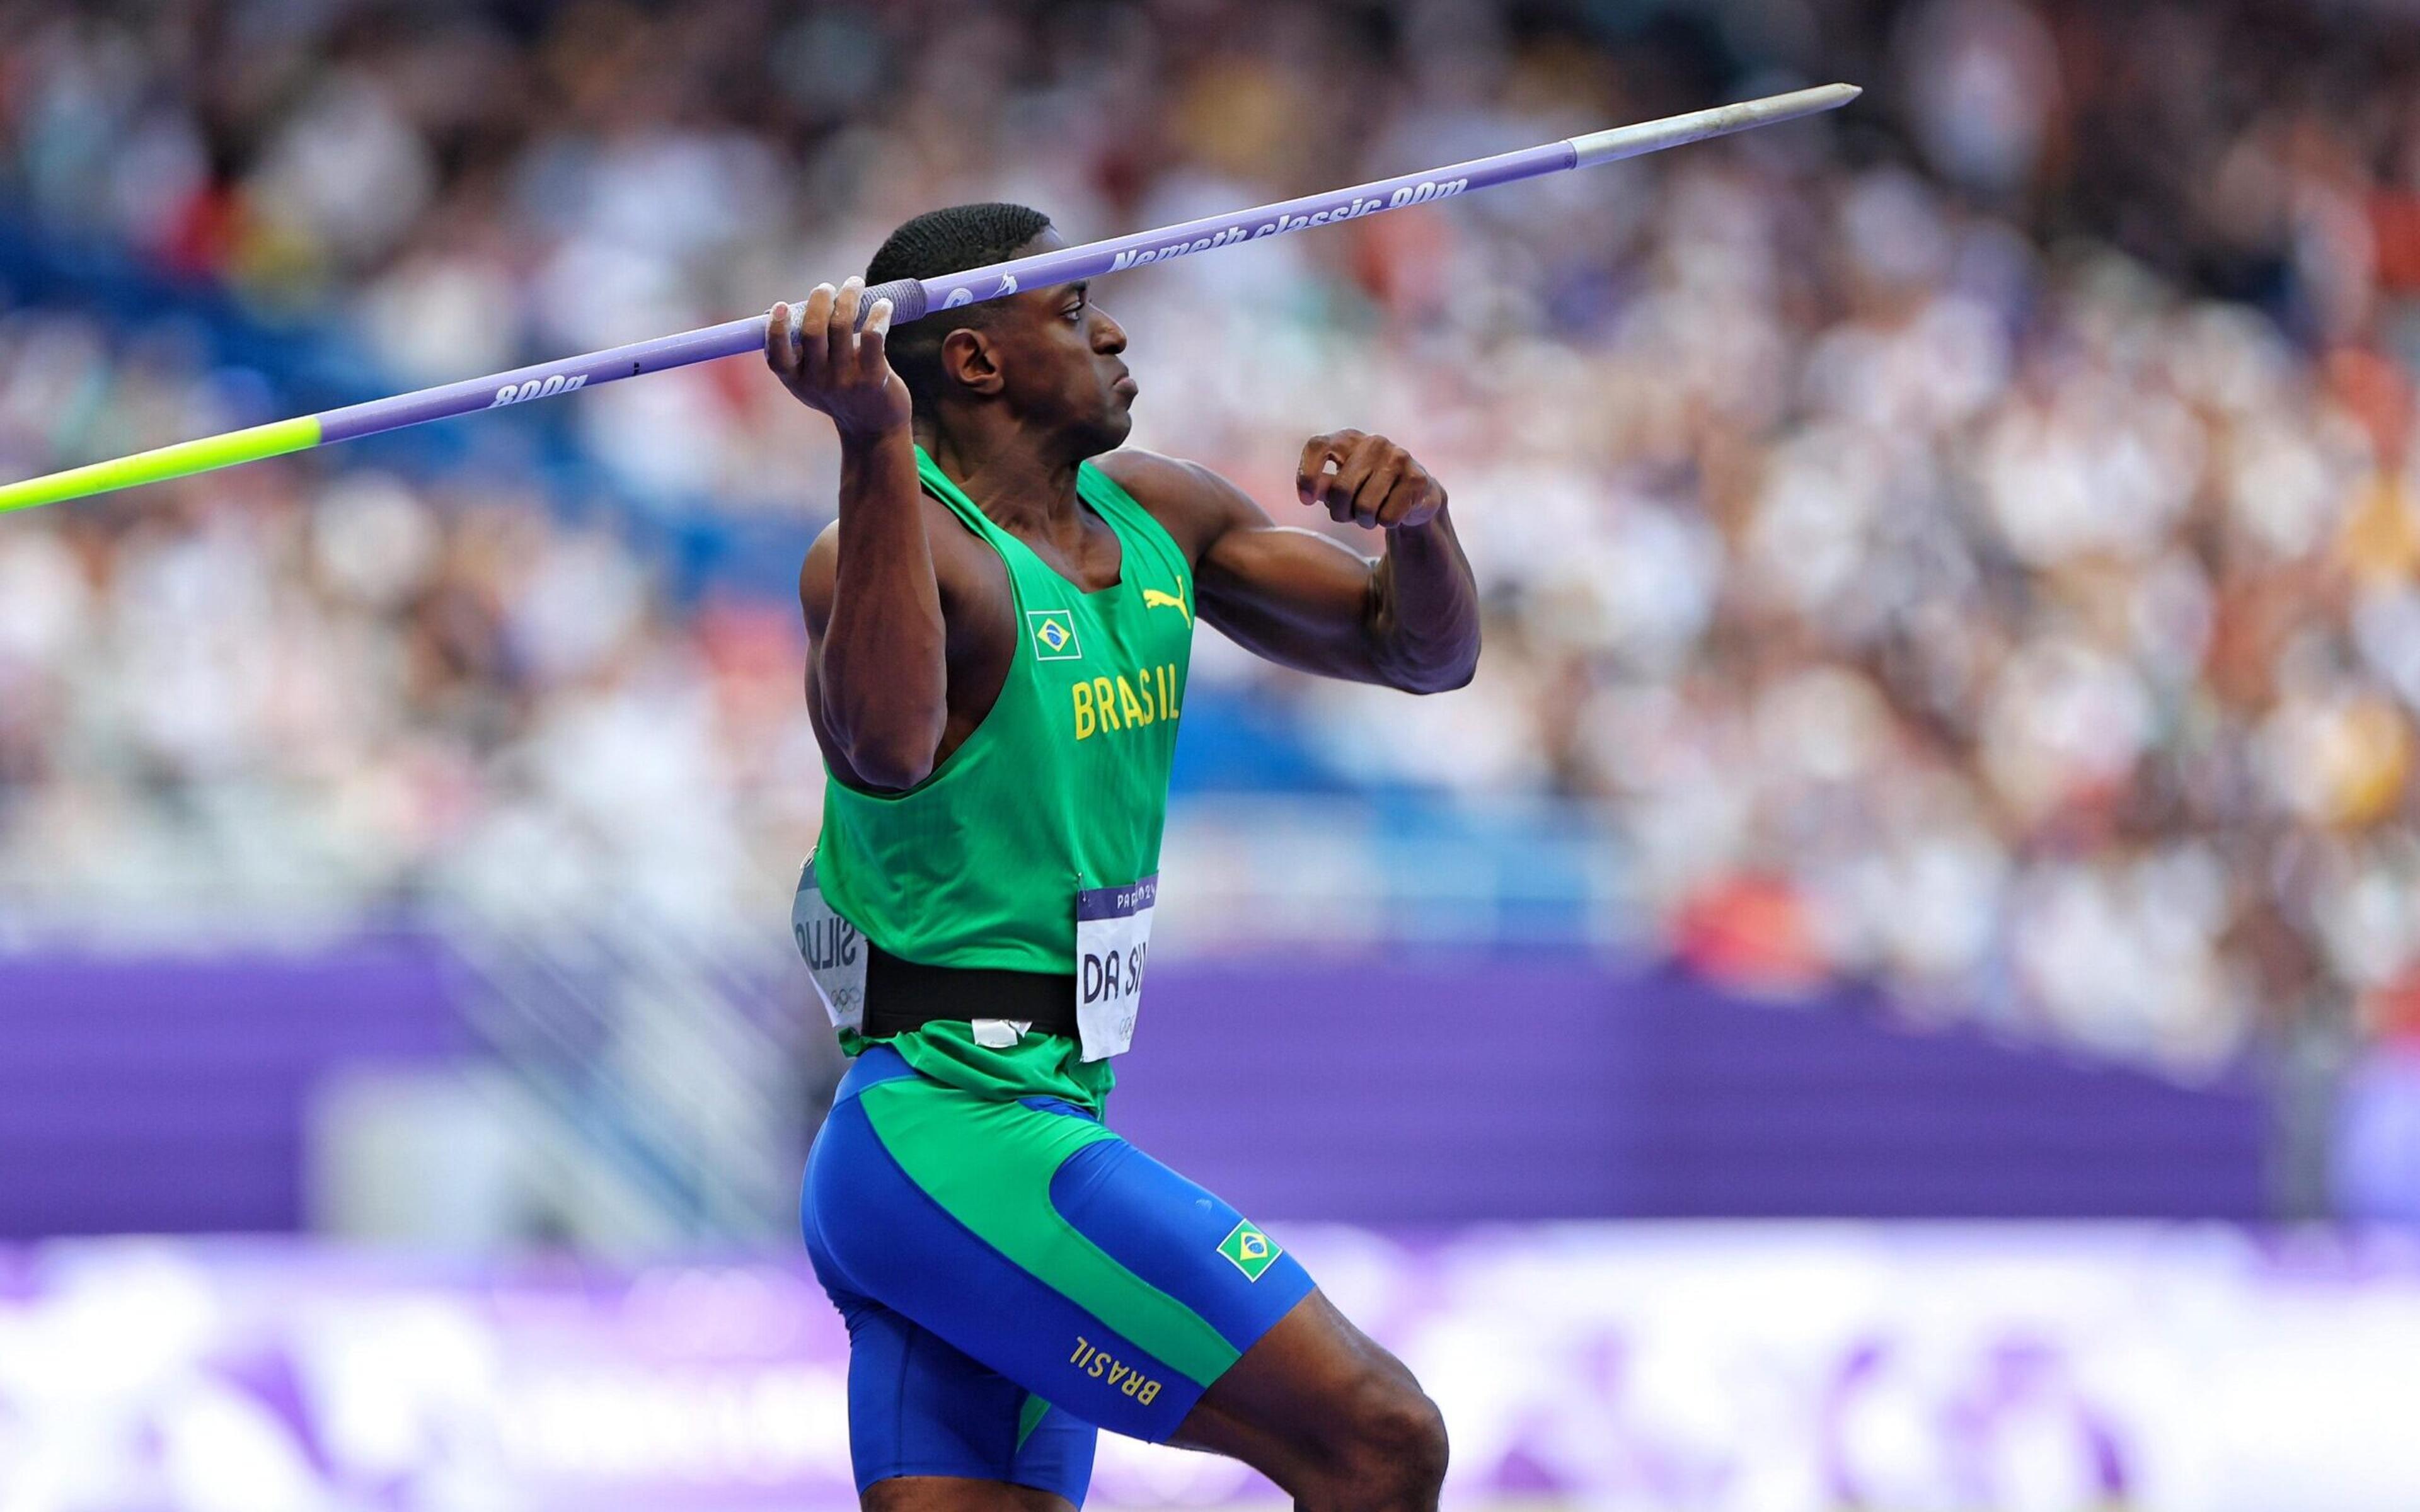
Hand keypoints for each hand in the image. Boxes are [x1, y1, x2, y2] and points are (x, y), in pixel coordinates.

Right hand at [766, 277, 911, 440]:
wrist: (874, 428)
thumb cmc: (838, 392)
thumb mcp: (810, 379)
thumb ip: (795, 350)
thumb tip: (772, 311)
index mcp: (796, 380)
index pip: (777, 357)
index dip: (776, 330)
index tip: (780, 306)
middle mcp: (818, 381)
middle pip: (813, 331)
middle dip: (820, 300)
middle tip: (826, 287)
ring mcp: (846, 380)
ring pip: (842, 325)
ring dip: (848, 297)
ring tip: (854, 284)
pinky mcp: (874, 377)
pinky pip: (873, 335)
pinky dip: (878, 313)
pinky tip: (884, 305)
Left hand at [1296, 430, 1444, 530]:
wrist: (1416, 492)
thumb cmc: (1369, 488)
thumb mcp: (1342, 484)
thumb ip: (1324, 486)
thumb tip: (1310, 494)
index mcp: (1349, 439)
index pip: (1318, 446)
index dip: (1307, 474)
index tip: (1306, 500)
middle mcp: (1374, 443)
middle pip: (1341, 490)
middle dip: (1341, 513)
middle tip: (1348, 516)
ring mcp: (1398, 458)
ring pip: (1365, 508)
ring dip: (1365, 521)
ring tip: (1372, 514)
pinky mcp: (1416, 479)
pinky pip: (1388, 517)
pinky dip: (1386, 523)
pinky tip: (1392, 512)